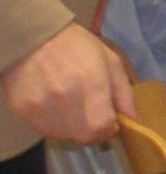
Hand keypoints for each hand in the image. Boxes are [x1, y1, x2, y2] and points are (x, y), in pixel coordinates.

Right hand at [5, 22, 129, 148]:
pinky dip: (56, 125)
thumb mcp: (111, 62)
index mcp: (91, 83)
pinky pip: (45, 131)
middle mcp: (65, 97)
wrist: (34, 37)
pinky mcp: (24, 109)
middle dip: (94, 133)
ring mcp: (42, 105)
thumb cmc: (79, 47)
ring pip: (64, 136)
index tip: (112, 122)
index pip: (101, 128)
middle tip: (94, 118)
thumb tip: (134, 121)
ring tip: (74, 108)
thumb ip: (124, 93)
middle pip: (83, 137)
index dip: (110, 130)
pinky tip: (57, 107)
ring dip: (74, 128)